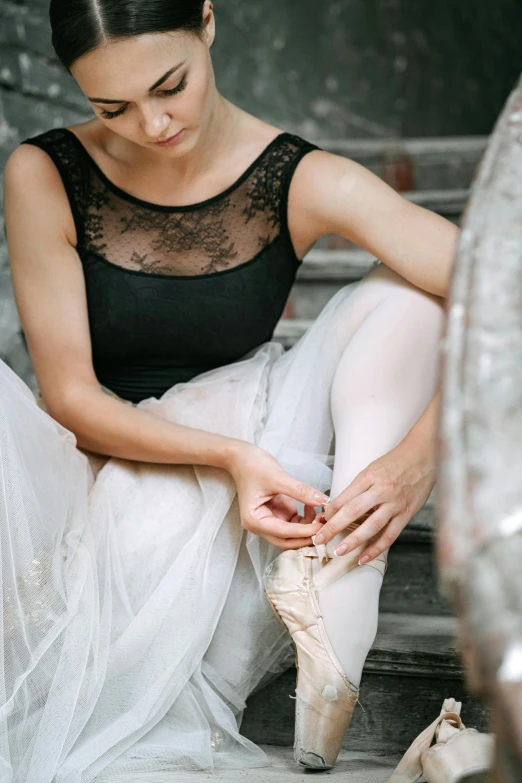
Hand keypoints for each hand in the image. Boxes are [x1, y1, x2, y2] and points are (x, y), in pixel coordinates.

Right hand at [228, 443, 327, 549]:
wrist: (242, 457)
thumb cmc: (252, 466)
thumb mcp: (277, 477)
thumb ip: (300, 491)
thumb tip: (321, 500)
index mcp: (254, 520)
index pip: (282, 532)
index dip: (303, 532)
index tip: (320, 527)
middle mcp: (261, 524)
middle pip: (286, 540)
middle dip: (306, 536)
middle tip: (325, 527)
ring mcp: (270, 520)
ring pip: (292, 534)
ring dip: (307, 528)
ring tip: (321, 514)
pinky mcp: (278, 513)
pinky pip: (294, 523)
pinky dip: (305, 519)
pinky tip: (312, 506)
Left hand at [313, 440, 435, 563]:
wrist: (424, 456)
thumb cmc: (396, 462)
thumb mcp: (372, 469)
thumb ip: (358, 487)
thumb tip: (339, 506)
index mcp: (368, 477)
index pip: (344, 497)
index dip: (330, 512)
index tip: (320, 521)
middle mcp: (381, 490)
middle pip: (353, 511)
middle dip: (333, 527)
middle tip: (319, 539)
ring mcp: (394, 503)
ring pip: (371, 526)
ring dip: (353, 541)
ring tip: (339, 551)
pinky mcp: (406, 514)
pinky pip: (390, 535)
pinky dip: (376, 548)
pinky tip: (364, 557)